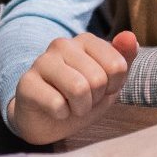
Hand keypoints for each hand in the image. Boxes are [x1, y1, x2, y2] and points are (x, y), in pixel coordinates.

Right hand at [7, 31, 137, 144]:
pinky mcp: (26, 83)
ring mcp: (42, 61)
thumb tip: (129, 36)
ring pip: (78, 89)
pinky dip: (61, 114)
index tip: (101, 89)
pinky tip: (54, 110)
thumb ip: (123, 59)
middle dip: (95, 99)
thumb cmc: (81, 98)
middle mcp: (62, 44)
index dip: (113, 87)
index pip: (117, 65)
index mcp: (85, 40)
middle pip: (98, 79)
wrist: (47, 120)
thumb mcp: (110, 82)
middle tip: (83, 100)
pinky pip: (56, 104)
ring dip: (80, 108)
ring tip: (71, 106)